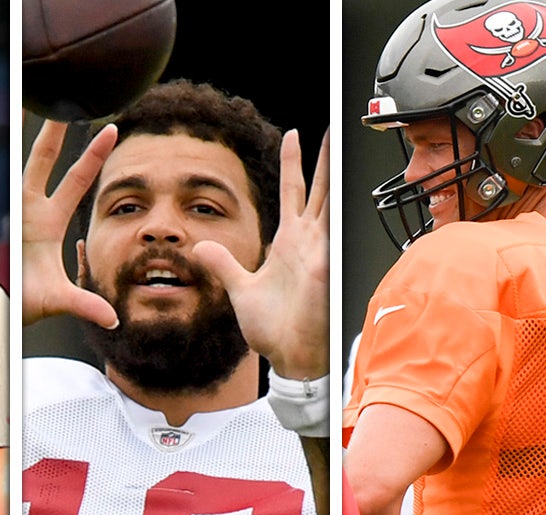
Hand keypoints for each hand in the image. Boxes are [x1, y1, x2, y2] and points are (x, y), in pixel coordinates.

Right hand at [21, 116, 118, 327]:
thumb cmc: (27, 303)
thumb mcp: (62, 300)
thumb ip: (87, 305)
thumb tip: (114, 319)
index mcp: (51, 221)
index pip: (78, 179)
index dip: (93, 154)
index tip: (110, 128)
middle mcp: (31, 210)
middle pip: (44, 159)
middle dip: (54, 130)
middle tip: (64, 97)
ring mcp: (12, 212)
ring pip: (22, 164)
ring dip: (26, 135)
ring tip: (30, 98)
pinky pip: (1, 185)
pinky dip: (0, 162)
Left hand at [193, 128, 330, 379]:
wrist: (289, 358)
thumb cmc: (274, 330)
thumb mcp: (239, 289)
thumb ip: (223, 265)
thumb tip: (200, 248)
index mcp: (289, 244)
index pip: (292, 192)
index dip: (292, 163)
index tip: (293, 134)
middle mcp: (308, 242)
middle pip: (319, 188)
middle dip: (325, 156)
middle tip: (334, 124)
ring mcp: (320, 252)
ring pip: (331, 201)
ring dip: (337, 171)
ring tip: (342, 138)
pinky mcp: (326, 267)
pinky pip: (334, 232)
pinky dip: (338, 210)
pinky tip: (344, 183)